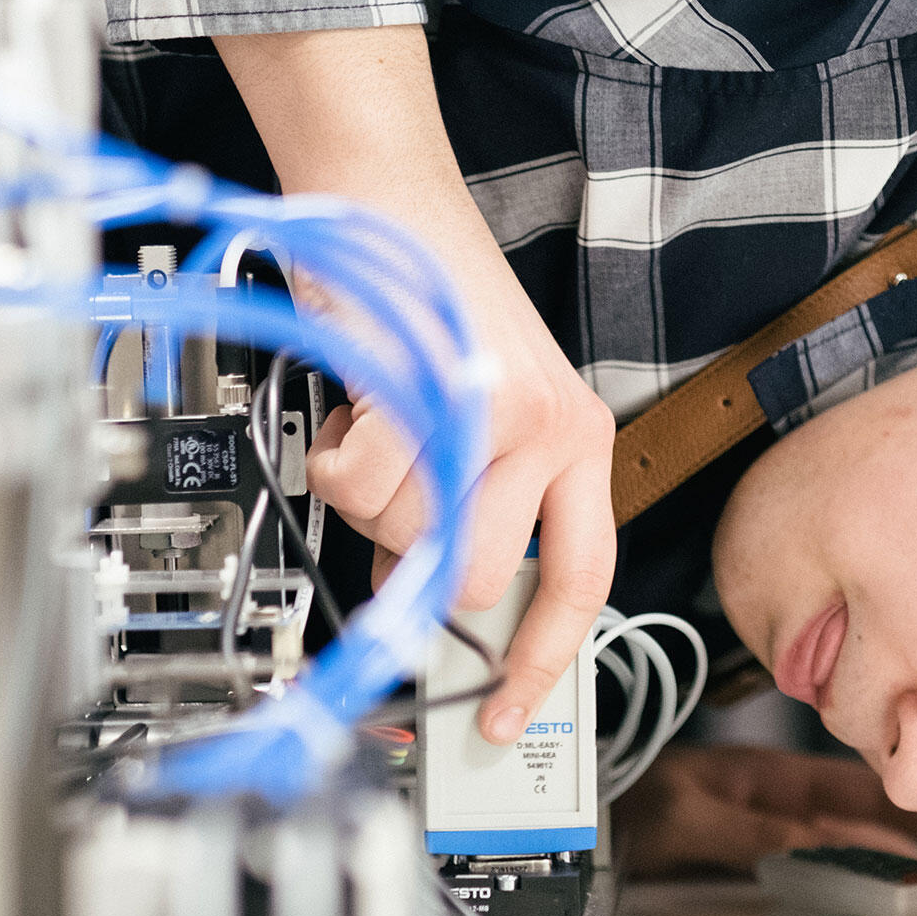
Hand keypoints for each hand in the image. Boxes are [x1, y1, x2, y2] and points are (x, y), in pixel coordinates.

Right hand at [217, 24, 618, 745]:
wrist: (384, 198)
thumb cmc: (425, 302)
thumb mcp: (480, 414)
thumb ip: (472, 506)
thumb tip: (426, 599)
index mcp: (581, 441)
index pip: (583, 582)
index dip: (543, 661)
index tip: (511, 717)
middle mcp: (556, 429)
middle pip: (481, 579)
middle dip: (415, 560)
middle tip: (389, 505)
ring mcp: (499, 411)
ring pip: (410, 538)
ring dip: (368, 499)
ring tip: (376, 429)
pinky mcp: (436, 393)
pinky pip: (360, 489)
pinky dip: (333, 461)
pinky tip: (352, 412)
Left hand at [614, 744, 916, 879]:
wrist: (593, 812)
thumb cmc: (634, 803)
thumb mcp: (688, 815)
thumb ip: (748, 828)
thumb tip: (813, 841)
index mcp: (782, 777)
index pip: (871, 797)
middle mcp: (794, 792)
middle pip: (885, 812)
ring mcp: (789, 816)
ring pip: (870, 832)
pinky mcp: (778, 840)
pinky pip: (844, 850)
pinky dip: (882, 862)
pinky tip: (907, 878)